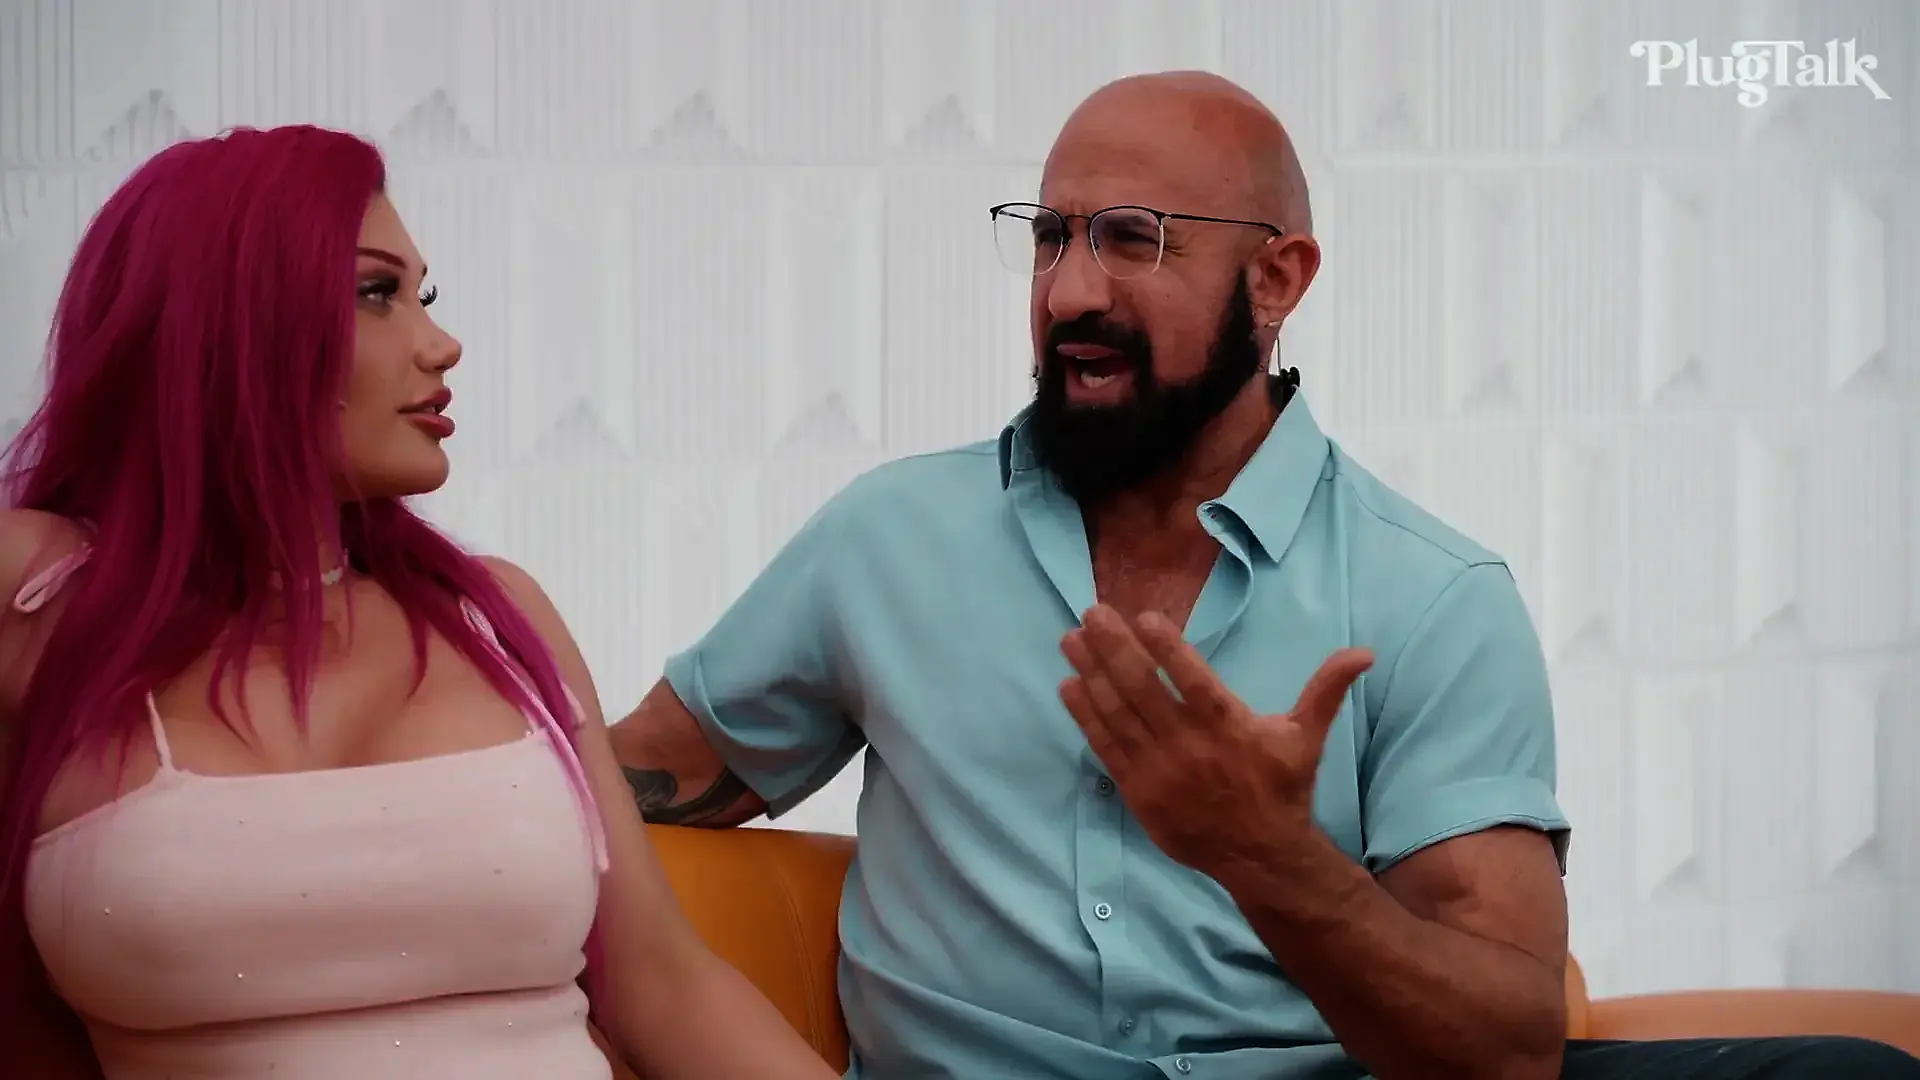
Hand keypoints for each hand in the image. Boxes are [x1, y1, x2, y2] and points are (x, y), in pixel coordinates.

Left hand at [1058, 605, 1373, 874]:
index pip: (1193, 681)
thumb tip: (1364, 652)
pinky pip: (1106, 748)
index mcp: (1229, 726)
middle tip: (1091, 612)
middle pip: (1144, 690)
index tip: (1143, 617)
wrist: (1260, 855)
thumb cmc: (1281, 787)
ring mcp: (1160, 770)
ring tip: (1070, 639)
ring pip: (1118, 714)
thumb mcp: (1305, 737)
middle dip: (1113, 648)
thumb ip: (1325, 690)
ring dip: (1091, 674)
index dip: (1168, 650)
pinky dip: (1086, 718)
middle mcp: (1190, 746)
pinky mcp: (1139, 791)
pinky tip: (1069, 686)